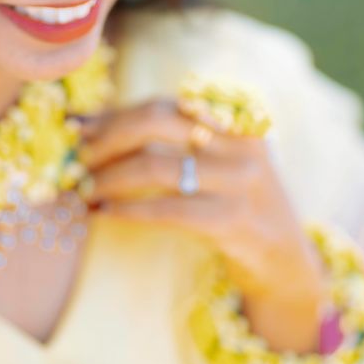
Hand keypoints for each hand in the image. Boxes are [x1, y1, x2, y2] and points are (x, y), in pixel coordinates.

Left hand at [79, 99, 325, 351]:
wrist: (284, 259)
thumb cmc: (233, 202)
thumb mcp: (216, 161)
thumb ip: (169, 139)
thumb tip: (88, 124)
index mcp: (235, 118)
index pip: (162, 105)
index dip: (115, 115)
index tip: (78, 127)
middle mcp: (239, 142)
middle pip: (156, 122)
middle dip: (108, 138)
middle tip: (79, 159)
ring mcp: (239, 182)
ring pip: (155, 166)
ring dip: (109, 177)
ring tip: (85, 190)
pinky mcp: (232, 221)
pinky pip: (166, 209)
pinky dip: (127, 209)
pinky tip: (103, 213)